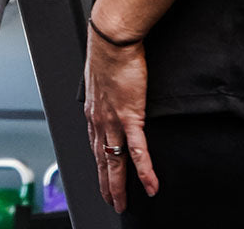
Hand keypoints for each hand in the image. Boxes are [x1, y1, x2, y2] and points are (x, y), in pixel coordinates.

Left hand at [83, 26, 156, 211]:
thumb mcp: (101, 78)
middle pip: (102, 159)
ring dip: (119, 185)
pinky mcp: (130, 116)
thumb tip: (111, 97)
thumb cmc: (108, 53)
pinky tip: (150, 185)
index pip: (95, 145)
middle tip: (112, 201)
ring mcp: (113, 120)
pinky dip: (144, 170)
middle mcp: (99, 119)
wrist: (111, 40)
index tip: (102, 178)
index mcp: (93, 110)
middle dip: (106, 184)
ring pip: (115, 160)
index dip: (99, 164)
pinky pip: (138, 150)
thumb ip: (106, 93)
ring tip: (123, 203)